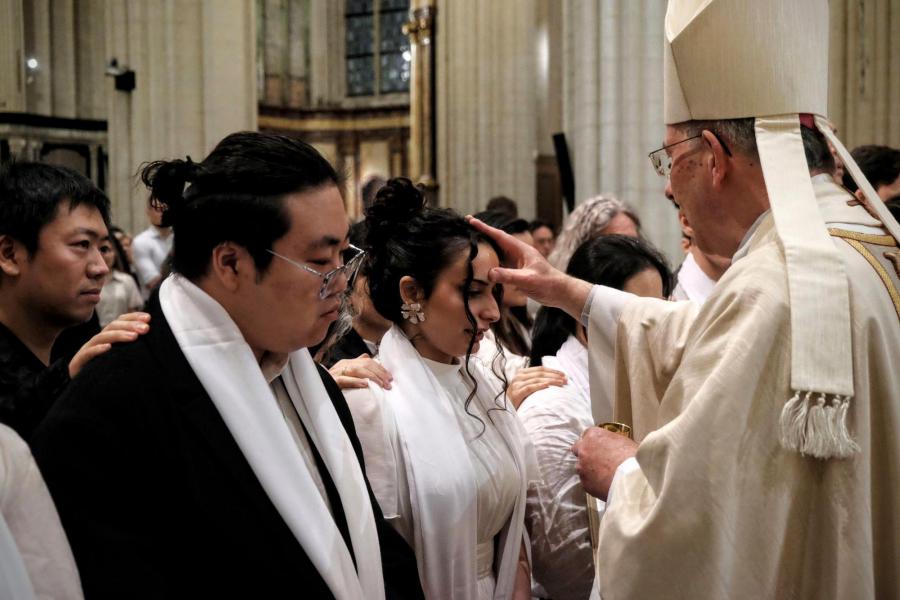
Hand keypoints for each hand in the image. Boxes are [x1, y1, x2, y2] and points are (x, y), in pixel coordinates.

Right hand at [69, 312, 150, 376]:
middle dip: (130, 325)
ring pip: (101, 337)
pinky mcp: (77, 364)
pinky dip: (97, 349)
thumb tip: (156, 342)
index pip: (120, 321)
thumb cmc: (111, 378)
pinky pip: (87, 354)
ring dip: (118, 335)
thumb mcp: (126, 361)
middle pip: (112, 327)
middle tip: (146, 328)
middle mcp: (98, 342)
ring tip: (134, 337)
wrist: (87, 395)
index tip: (148, 318)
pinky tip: (108, 348)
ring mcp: (87, 352)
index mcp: (110, 339)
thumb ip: (137, 350)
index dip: (133, 317)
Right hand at [330, 354, 392, 389]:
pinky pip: (344, 380)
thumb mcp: (345, 373)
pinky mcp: (332, 381)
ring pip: (357, 370)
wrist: (315, 387)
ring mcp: (337, 372)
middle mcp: (343, 365)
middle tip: (388, 383)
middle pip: (364, 364)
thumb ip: (356, 366)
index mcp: (347, 362)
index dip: (380, 368)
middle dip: (379, 373)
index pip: (367, 361)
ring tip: (381, 384)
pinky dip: (355, 381)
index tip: (390, 377)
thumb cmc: (332, 383)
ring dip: (371, 377)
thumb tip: (368, 357)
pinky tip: (365, 384)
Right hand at [466, 215, 592, 318]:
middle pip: (497, 240)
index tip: (471, 220)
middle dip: (482, 233)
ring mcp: (517, 262)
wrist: (560, 292)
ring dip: (486, 246)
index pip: (499, 236)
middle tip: (466, 225)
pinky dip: (490, 261)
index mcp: (521, 249)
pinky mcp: (517, 272)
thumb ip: (509, 276)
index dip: (484, 228)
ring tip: (471, 241)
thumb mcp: (527, 279)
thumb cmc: (548, 283)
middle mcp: (518, 253)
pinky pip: (500, 263)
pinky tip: (483, 263)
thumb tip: (489, 273)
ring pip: (498, 252)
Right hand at [506, 366, 566, 408]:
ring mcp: (517, 384)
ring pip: (537, 379)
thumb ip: (535, 382)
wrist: (506, 411)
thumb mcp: (526, 387)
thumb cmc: (519, 399)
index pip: (540, 369)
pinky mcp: (516, 393)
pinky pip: (530, 388)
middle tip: (565, 380)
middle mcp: (519, 377)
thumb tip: (553, 379)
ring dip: (551, 381)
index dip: (553, 371)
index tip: (563, 374)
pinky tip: (548, 386)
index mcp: (522, 373)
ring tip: (561, 383)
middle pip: (540, 373)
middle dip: (554, 375)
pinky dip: (539, 386)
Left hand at [572, 426, 637, 499]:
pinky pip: (587, 482)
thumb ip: (613, 442)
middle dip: (585, 454)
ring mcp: (582, 467)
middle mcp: (584, 449)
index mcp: (594, 435)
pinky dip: (593, 483)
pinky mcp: (585, 483)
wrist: (631, 478)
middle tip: (598, 460)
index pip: (587, 434)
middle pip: (578, 449)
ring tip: (604, 475)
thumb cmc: (632, 458)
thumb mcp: (625, 442)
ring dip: (589, 470)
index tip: (599, 446)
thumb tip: (615, 447)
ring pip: (581, 467)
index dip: (594, 442)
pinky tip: (604, 485)